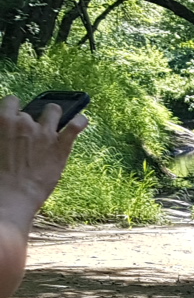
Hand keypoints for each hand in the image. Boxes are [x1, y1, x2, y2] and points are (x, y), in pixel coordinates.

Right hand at [0, 95, 85, 228]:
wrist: (10, 197)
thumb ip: (2, 133)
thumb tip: (6, 132)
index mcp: (2, 121)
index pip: (11, 101)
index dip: (13, 109)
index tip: (14, 117)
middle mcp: (23, 122)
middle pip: (28, 113)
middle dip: (28, 122)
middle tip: (27, 137)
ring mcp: (44, 133)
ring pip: (53, 110)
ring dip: (52, 114)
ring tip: (53, 120)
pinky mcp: (61, 146)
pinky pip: (76, 126)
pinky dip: (80, 121)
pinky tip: (81, 121)